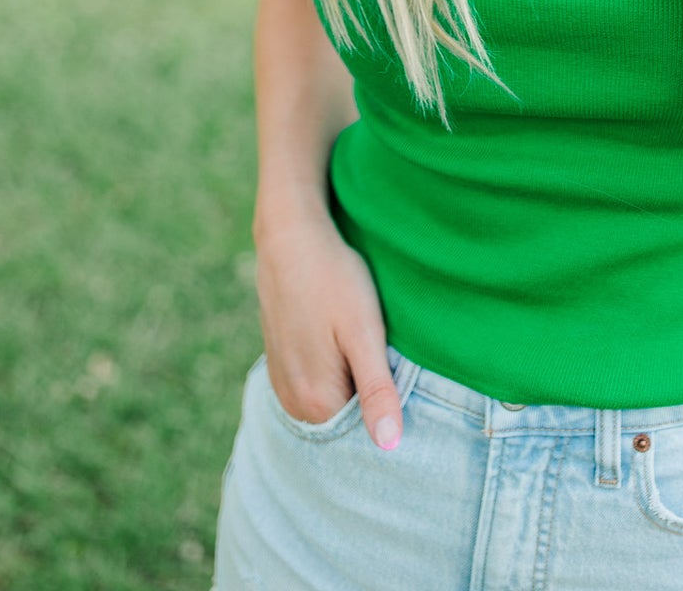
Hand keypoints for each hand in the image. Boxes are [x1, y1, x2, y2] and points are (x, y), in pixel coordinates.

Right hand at [254, 213, 403, 450]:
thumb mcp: (364, 332)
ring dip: (352, 385)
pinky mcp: (280, 366)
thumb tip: (390, 445)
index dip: (390, 409)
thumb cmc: (333, 279)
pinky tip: (343, 342)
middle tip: (385, 353)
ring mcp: (282, 385)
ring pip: (331, 402)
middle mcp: (293, 404)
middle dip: (370, 399)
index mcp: (316, 402)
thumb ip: (377, 391)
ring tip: (364, 345)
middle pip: (347, 420)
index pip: (365, 433)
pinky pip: (315, 386)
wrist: (291, 237)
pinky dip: (334, 374)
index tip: (402, 377)